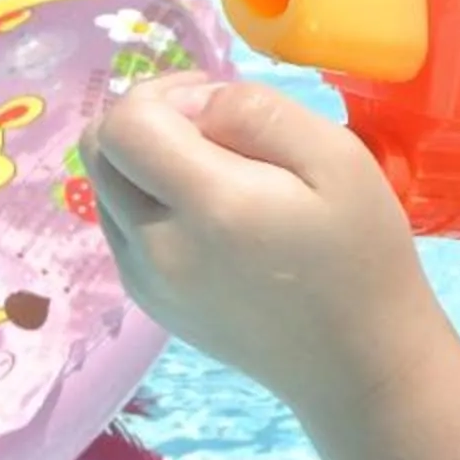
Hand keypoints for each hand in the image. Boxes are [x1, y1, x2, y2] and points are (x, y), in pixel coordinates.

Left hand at [82, 72, 451, 410]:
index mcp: (205, 209)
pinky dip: (148, 200)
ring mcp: (144, 281)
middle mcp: (154, 248)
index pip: (124, 125)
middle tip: (212, 127)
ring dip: (144, 160)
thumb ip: (256, 112)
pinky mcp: (148, 301)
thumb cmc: (361, 256)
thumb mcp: (336, 159)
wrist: (357, 364)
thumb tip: (195, 104)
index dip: (166, 94)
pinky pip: (120, 225)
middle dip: (146, 118)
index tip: (219, 106)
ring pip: (103, 186)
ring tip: (215, 172)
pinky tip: (209, 214)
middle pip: (99, 149)